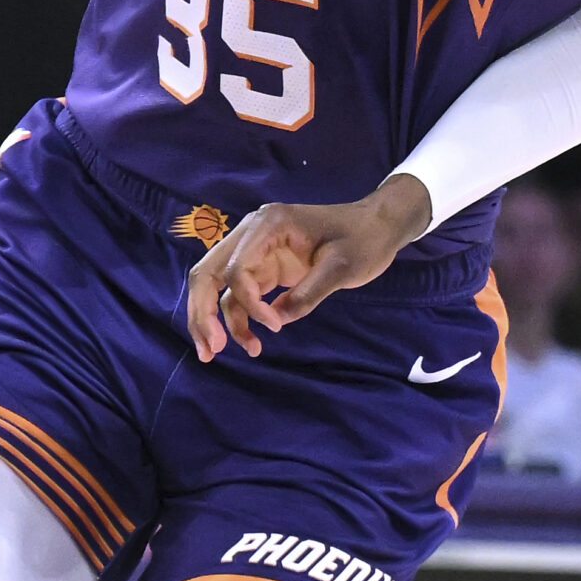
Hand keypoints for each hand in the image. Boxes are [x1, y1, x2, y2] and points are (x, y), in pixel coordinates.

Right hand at [184, 175, 433, 360]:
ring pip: (217, 286)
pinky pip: (238, 294)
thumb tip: (276, 320)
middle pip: (208, 273)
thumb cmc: (363, 239)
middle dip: (202, 312)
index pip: (237, 267)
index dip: (248, 303)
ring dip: (213, 320)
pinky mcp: (265, 267)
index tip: (275, 326)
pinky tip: (250, 341)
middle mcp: (253, 235)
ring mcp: (257, 251)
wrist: (377, 227)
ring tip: (217, 354)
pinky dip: (237, 318)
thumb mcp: (341, 267)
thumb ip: (308, 293)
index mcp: (269, 225)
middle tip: (210, 350)